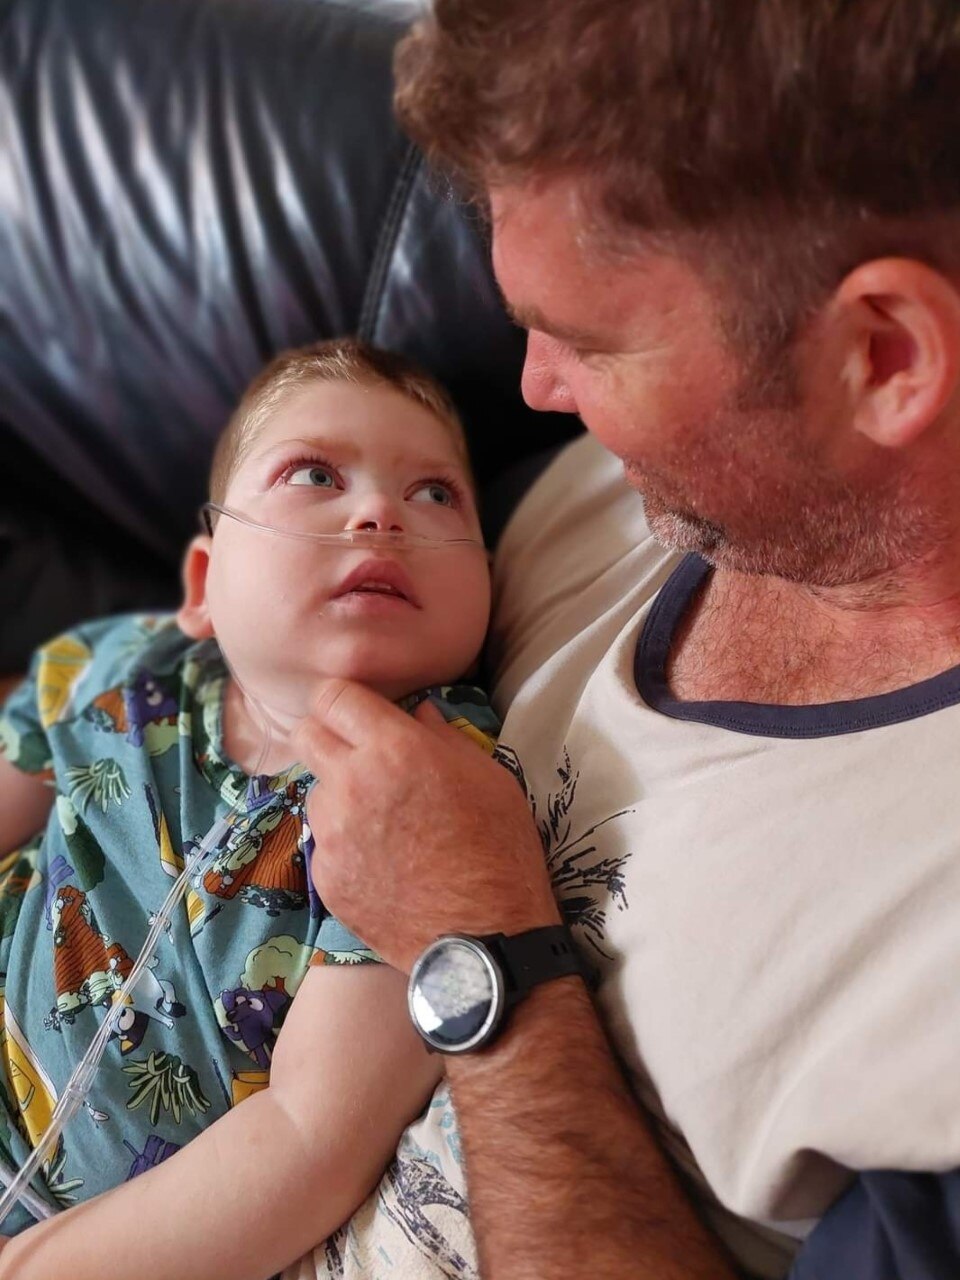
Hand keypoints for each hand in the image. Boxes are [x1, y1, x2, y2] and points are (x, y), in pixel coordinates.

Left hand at [293, 679, 559, 969]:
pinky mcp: (326, 877)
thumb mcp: (488, 777)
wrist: (485, 936)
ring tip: (381, 822)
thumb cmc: (499, 848)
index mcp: (393, 749)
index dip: (344, 700)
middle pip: (306, 735)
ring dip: (339, 796)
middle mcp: (351, 784)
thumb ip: (443, 738)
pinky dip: (346, 844)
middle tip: (359, 757)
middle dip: (328, 737)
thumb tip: (417, 713)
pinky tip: (383, 862)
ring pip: (316, 792)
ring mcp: (333, 834)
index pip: (333, 696)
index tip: (359, 713)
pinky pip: (325, 842)